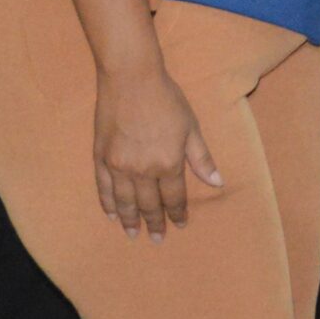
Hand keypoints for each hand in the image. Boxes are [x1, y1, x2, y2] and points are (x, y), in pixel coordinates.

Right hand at [91, 68, 221, 239]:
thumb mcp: (191, 128)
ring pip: (125, 202)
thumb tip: (218, 183)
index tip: (179, 225)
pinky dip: (108, 204)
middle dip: (155, 223)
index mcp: (168, 163)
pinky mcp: (101, 158)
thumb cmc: (167, 100)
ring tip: (134, 234)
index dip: (177, 213)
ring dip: (131, 220)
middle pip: (149, 204)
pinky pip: (104, 188)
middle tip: (156, 239)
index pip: (174, 197)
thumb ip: (201, 158)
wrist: (131, 79)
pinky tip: (112, 215)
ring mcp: (118, 165)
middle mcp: (142, 170)